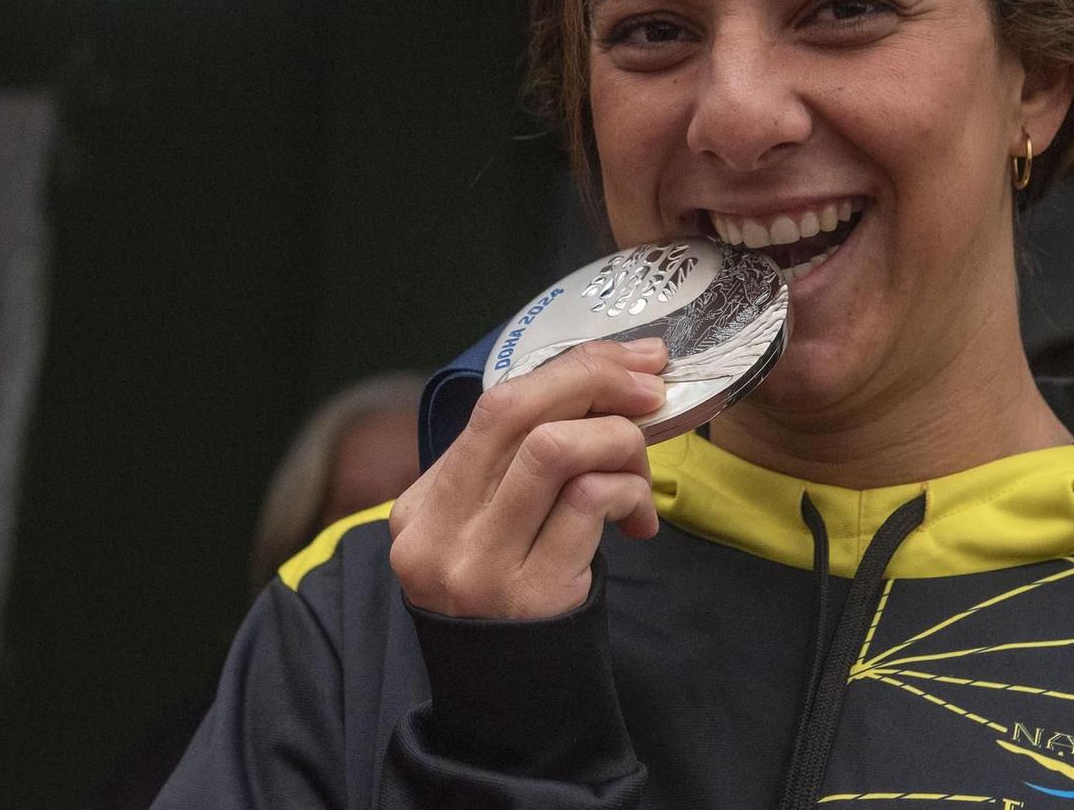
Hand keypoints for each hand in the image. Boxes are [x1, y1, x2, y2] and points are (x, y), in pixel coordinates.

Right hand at [389, 338, 666, 618]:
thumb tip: (610, 380)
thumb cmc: (513, 601)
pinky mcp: (529, 596)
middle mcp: (437, 530)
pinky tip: (640, 520)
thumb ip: (519, 465)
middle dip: (596, 381)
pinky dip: (631, 492)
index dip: (573, 369)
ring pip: (556, 448)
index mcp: (421, 503)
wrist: (511, 712)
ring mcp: (479, 565)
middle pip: (517, 410)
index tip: (634, 362)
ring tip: (641, 474)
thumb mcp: (489, 530)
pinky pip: (592, 501)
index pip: (498, 405)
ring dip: (620, 442)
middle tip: (652, 389)